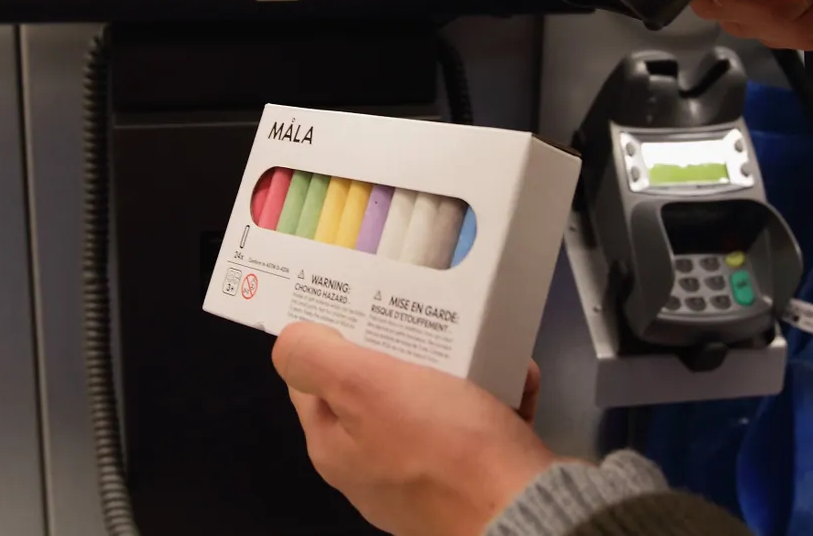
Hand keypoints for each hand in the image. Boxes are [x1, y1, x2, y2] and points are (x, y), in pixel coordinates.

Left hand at [272, 322, 553, 535]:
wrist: (521, 510)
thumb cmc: (441, 443)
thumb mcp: (362, 386)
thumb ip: (313, 357)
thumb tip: (291, 340)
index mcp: (334, 447)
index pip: (312, 378)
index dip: (331, 337)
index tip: (361, 301)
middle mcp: (370, 468)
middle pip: (376, 386)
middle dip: (406, 347)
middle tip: (428, 315)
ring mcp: (422, 479)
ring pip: (433, 401)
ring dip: (459, 368)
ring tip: (480, 342)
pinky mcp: (470, 482)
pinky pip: (477, 424)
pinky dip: (495, 397)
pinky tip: (514, 377)